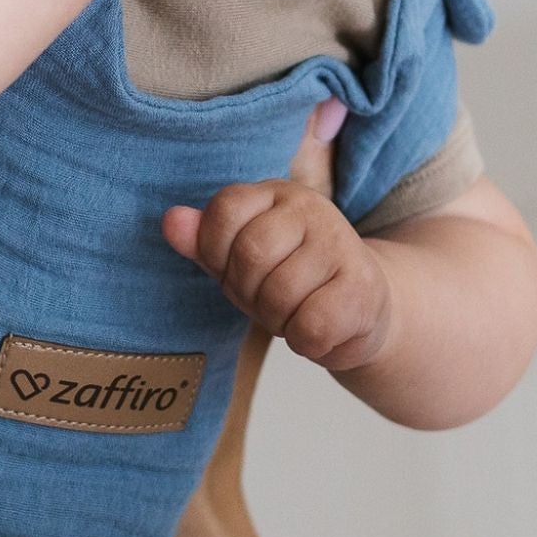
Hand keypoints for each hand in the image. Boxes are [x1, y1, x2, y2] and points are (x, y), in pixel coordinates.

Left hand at [161, 97, 391, 371]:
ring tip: (298, 312)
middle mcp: (312, 208)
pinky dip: (305, 342)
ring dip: (279, 321)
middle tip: (272, 299)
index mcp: (276, 194)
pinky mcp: (363, 287)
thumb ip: (204, 241)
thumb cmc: (294, 282)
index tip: (240, 271)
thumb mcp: (241, 260)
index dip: (219, 256)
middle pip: (250, 255)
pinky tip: (320, 328)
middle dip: (250, 293)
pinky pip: (310, 326)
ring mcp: (341, 244)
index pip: (223, 213)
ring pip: (279, 295)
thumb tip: (171, 220)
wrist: (364, 310)